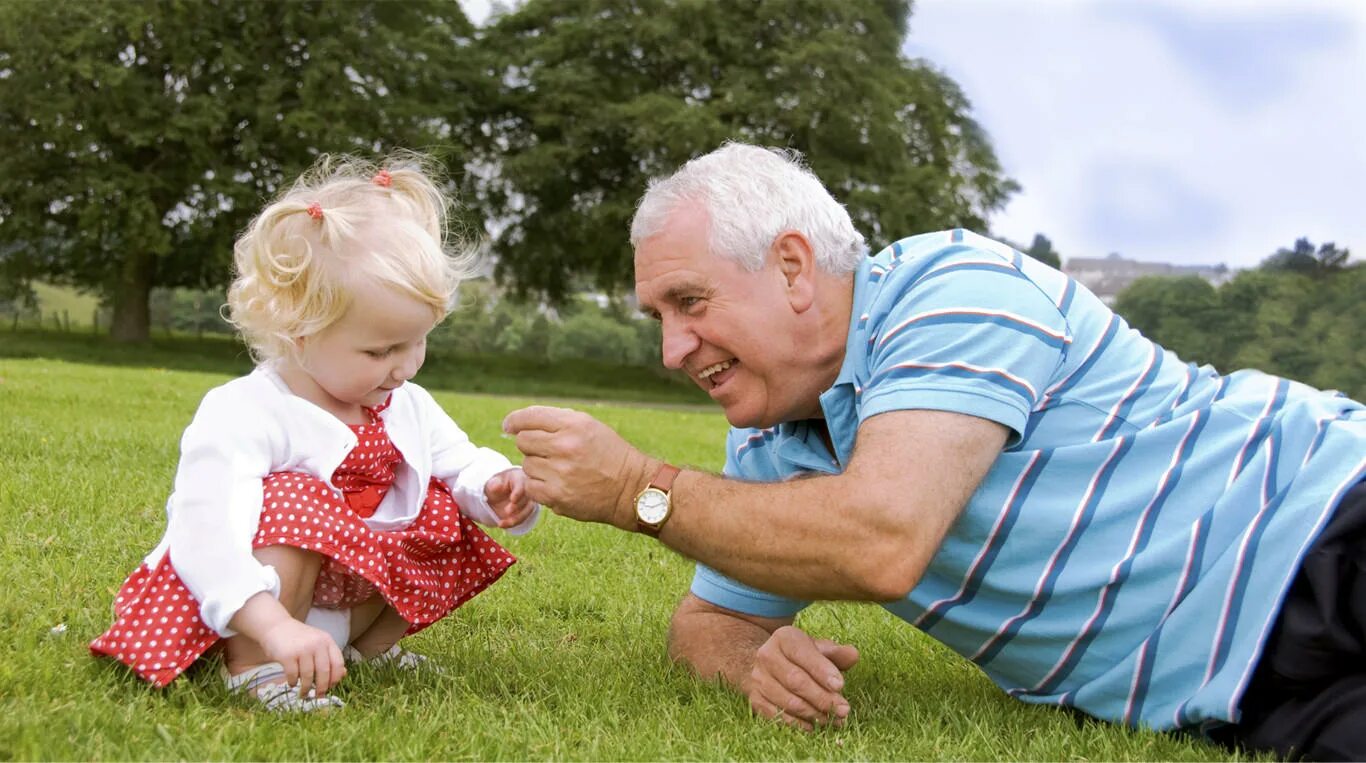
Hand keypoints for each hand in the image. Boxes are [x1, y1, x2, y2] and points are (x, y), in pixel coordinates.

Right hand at [257, 618, 346, 698]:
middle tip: (318, 696)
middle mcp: (317, 644)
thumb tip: (343, 675)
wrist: (276, 626)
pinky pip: (293, 675)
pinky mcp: (287, 655)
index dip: (336, 679)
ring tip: (304, 693)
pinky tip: (292, 683)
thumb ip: (329, 657)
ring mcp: (302, 649)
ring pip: (308, 676)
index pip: (338, 664)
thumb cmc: (298, 638)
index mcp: (327, 641)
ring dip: (306, 688)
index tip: (330, 687)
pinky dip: (293, 682)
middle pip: (325, 672)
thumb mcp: (317, 643)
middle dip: (322, 688)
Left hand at [483, 467, 537, 528]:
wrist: (499, 494)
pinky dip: (512, 523)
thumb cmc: (498, 484)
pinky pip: (523, 519)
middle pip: (527, 499)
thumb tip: (496, 486)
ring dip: (516, 518)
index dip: (518, 492)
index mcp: (520, 479)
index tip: (512, 499)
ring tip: (501, 523)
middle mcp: (528, 490)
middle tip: (507, 511)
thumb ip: (494, 484)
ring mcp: (529, 501)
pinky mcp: (526, 511)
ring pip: (527, 511)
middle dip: (518, 506)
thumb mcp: (493, 482)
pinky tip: (502, 524)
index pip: (522, 485)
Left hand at [502, 405, 653, 529]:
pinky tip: (556, 484)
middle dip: (531, 445)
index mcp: (574, 424)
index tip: (509, 426)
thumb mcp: (589, 426)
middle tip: (548, 452)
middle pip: (523, 441)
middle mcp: (565, 446)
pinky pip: (530, 486)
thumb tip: (518, 423)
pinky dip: (539, 486)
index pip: (528, 417)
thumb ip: (556, 420)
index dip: (514, 421)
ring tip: (559, 470)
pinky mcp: (556, 496)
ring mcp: (559, 472)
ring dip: (537, 467)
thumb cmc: (608, 454)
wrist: (630, 488)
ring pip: (526, 464)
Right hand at [746, 625, 858, 730]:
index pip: (803, 654)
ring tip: (834, 720)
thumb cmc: (801, 657)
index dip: (821, 670)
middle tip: (844, 709)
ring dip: (814, 713)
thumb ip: (836, 653)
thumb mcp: (818, 648)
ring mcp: (758, 678)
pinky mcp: (756, 699)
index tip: (840, 685)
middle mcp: (766, 656)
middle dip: (822, 698)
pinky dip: (798, 724)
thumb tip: (853, 655)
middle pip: (795, 680)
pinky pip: (777, 716)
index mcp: (784, 638)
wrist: (767, 663)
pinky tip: (814, 726)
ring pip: (787, 701)